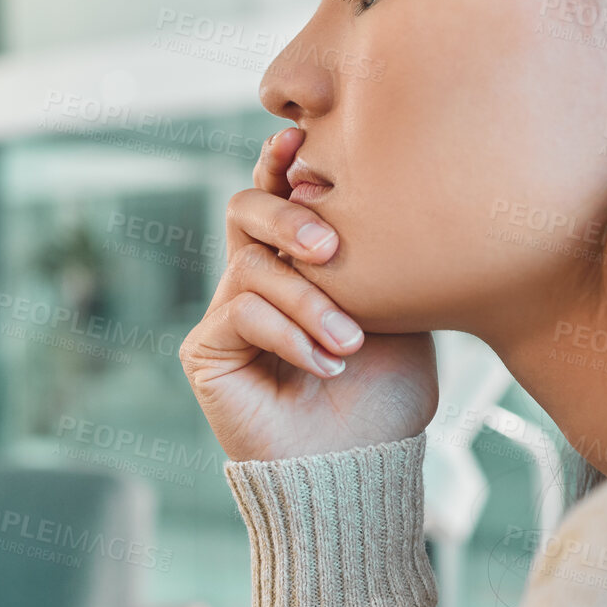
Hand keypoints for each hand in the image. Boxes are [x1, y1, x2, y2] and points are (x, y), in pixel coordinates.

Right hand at [181, 126, 439, 461]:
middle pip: (244, 209)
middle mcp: (254, 283)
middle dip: (289, 216)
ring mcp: (227, 316)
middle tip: (333, 248)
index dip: (279, 163)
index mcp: (297, 265)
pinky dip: (288, 334)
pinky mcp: (207, 352)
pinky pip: (240, 313)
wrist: (360, 467)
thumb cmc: (386, 396)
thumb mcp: (399, 310)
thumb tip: (370, 197)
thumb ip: (378, 256)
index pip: (276, 197)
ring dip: (307, 300)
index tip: (301, 139)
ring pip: (250, 267)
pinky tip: (324, 366)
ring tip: (348, 343)